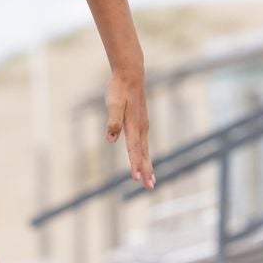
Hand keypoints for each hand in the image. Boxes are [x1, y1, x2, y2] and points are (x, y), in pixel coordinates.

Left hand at [106, 70, 154, 188]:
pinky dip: (146, 156)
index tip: (136, 178)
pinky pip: (144, 144)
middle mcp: (141, 128)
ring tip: (151, 180)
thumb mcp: (113, 103)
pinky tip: (144, 160)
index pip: (134, 150)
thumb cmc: (119, 89)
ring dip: (148, 166)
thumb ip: (113, 121)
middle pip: (144, 154)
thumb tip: (111, 139)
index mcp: (134, 126)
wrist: (130, 75)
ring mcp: (143, 126)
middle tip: (150, 187)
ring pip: (145, 150)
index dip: (135, 164)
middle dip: (146, 171)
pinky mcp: (142, 123)